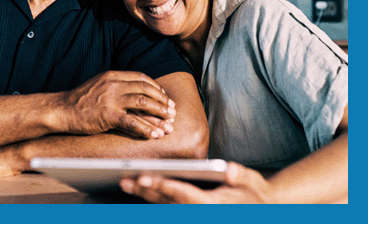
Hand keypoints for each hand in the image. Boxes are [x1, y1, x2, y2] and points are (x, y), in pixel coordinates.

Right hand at [60, 71, 175, 138]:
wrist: (60, 109)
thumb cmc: (79, 100)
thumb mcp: (98, 85)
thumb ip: (115, 86)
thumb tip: (134, 94)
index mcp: (112, 75)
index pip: (141, 78)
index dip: (155, 87)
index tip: (164, 96)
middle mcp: (113, 84)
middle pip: (146, 89)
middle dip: (162, 101)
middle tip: (172, 111)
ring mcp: (111, 99)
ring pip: (143, 103)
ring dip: (159, 113)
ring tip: (169, 123)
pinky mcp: (107, 115)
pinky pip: (132, 122)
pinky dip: (146, 129)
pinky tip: (154, 135)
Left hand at [120, 162, 271, 203]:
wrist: (260, 210)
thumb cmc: (255, 195)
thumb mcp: (253, 183)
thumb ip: (241, 176)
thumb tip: (230, 170)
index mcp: (211, 205)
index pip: (182, 194)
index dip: (162, 185)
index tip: (144, 177)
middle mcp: (199, 213)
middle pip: (167, 202)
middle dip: (145, 191)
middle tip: (125, 180)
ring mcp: (194, 216)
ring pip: (164, 207)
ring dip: (144, 196)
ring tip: (125, 183)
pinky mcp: (191, 214)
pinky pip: (168, 208)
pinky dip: (153, 200)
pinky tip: (140, 190)